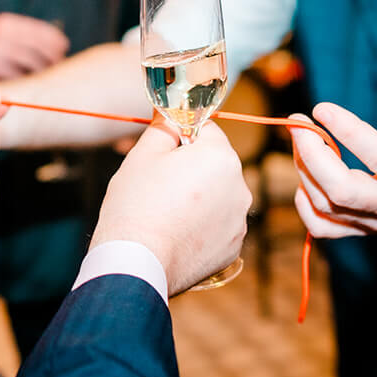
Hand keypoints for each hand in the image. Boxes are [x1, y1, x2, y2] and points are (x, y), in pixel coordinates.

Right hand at [0, 13, 68, 78]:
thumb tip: (62, 46)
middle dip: (54, 58)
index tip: (63, 49)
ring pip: (33, 62)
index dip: (58, 42)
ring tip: (44, 75)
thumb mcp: (6, 32)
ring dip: (43, 71)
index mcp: (10, 23)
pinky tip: (28, 82)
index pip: (44, 31)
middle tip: (57, 66)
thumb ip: (28, 37)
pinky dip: (26, 79)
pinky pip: (19, 75)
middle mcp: (4, 33)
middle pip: (42, 47)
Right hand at [90, 121, 249, 294]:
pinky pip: (219, 224)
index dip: (182, 137)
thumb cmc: (136, 206)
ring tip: (168, 213)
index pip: (207, 130)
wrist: (137, 262)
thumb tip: (171, 113)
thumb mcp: (143, 155)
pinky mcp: (234, 246)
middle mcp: (240, 186)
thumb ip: (164, 127)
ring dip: (200, 197)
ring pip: (219, 195)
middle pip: (216, 164)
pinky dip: (203, 225)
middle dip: (193, 168)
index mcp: (220, 157)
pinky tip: (179, 233)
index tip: (165, 153)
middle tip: (160, 186)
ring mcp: (239, 219)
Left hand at [287, 68, 376, 238]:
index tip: (322, 108)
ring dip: (305, 169)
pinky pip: (324, 228)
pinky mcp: (364, 230)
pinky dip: (305, 204)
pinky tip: (307, 176)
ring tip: (302, 137)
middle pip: (344, 191)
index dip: (347, 130)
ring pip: (329, 206)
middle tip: (299, 123)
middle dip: (312, 155)